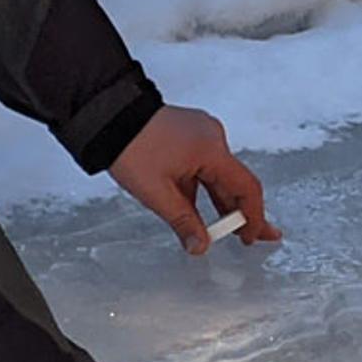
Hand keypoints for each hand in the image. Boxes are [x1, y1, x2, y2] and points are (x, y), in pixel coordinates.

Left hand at [110, 105, 277, 255]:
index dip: (253, 216)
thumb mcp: (157, 193)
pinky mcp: (189, 133)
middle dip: (240, 212)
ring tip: (222, 228)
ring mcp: (201, 133)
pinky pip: (204, 165)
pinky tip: (195, 206)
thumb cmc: (130, 146)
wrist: (108, 117)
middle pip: (235, 181)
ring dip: (219, 201)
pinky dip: (203, 186)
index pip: (247, 187)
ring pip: (218, 174)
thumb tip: (199, 244)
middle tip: (247, 237)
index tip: (251, 236)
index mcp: (211, 149)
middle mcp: (212, 137)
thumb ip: (183, 221)